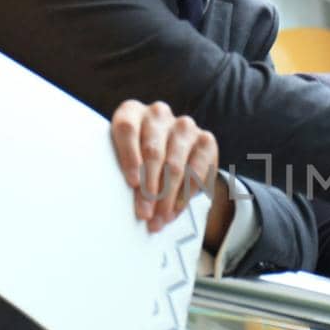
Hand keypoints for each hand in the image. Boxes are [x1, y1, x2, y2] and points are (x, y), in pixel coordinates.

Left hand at [109, 100, 217, 232]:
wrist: (170, 153)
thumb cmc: (137, 160)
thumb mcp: (124, 160)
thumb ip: (124, 172)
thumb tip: (126, 204)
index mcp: (131, 112)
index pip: (127, 129)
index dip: (129, 157)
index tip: (132, 184)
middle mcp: (158, 114)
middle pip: (153, 151)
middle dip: (149, 188)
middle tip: (145, 213)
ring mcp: (184, 126)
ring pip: (174, 164)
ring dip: (167, 196)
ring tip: (160, 218)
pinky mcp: (205, 140)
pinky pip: (197, 170)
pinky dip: (186, 193)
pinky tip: (176, 209)